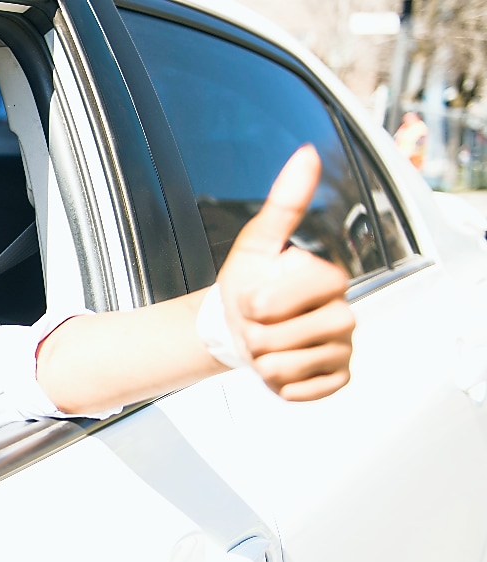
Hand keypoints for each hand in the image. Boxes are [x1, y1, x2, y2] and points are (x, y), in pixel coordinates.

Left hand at [214, 145, 354, 400]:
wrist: (231, 328)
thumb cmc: (248, 283)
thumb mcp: (258, 240)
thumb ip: (285, 200)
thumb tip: (305, 154)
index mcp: (331, 280)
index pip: (311, 288)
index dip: (270, 299)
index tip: (252, 299)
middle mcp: (345, 315)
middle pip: (298, 333)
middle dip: (259, 331)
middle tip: (256, 324)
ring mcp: (342, 351)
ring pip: (292, 364)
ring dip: (262, 358)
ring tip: (264, 344)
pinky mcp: (334, 381)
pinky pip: (302, 390)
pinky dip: (278, 383)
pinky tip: (277, 366)